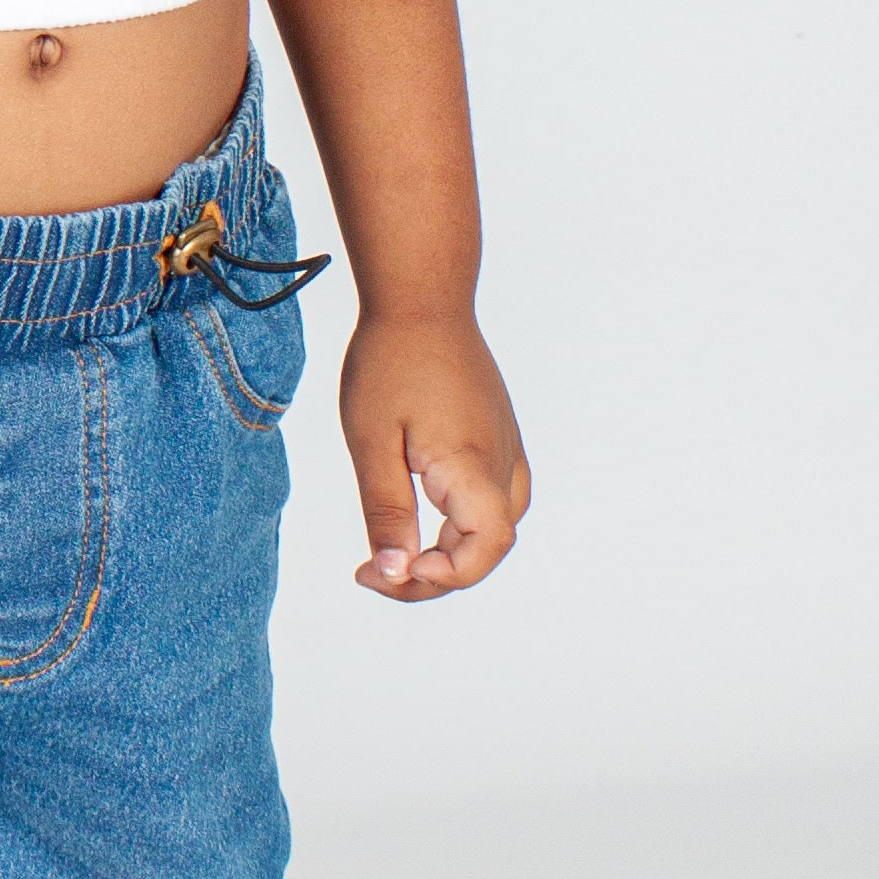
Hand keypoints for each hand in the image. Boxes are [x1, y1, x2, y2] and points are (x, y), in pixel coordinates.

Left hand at [339, 312, 530, 601]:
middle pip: (487, 548)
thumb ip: (387, 511)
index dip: (445, 578)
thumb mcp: (372, 442)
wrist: (423, 300)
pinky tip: (424, 519)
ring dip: (450, 553)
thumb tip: (396, 572)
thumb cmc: (390, 363)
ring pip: (495, 528)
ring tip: (395, 552)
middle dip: (433, 576)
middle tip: (371, 571)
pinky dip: (462, 526)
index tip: (390, 570)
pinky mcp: (501, 439)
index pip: (486, 550)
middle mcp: (502, 462)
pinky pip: (495, 501)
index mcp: (472, 465)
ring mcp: (507, 450)